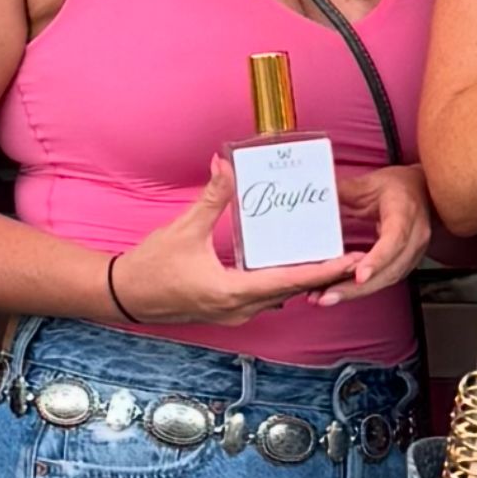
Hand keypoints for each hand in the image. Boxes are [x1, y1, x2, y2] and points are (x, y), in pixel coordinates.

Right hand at [106, 159, 391, 326]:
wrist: (123, 297)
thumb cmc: (151, 267)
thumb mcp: (184, 229)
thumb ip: (212, 197)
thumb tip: (226, 163)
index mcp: (232, 291)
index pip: (289, 281)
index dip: (323, 270)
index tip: (350, 261)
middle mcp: (239, 309)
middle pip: (292, 291)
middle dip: (323, 274)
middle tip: (353, 255)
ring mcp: (233, 314)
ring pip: (279, 297)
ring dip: (304, 280)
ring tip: (331, 259)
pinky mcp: (227, 311)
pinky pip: (264, 298)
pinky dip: (282, 283)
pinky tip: (294, 267)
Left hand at [336, 161, 439, 297]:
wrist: (423, 191)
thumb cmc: (398, 185)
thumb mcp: (369, 182)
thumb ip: (343, 190)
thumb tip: (316, 194)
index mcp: (406, 212)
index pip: (394, 240)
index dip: (377, 260)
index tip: (359, 275)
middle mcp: (415, 237)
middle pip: (390, 269)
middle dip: (358, 287)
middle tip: (327, 296)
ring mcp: (414, 253)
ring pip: (387, 279)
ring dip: (357, 292)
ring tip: (326, 298)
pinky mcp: (407, 263)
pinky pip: (386, 279)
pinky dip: (363, 289)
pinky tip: (339, 292)